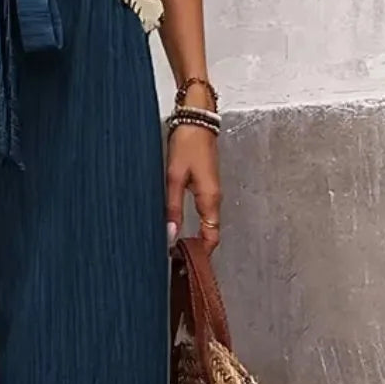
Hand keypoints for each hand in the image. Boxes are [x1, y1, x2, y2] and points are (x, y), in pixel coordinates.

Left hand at [166, 124, 221, 252]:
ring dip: (194, 236)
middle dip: (195, 248)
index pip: (211, 237)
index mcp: (210, 198)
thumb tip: (170, 233)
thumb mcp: (174, 177)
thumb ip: (172, 207)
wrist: (197, 120)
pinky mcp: (205, 185)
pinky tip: (178, 225)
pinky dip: (193, 222)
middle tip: (176, 259)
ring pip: (206, 223)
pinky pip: (203, 211)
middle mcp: (214, 198)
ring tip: (175, 246)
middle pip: (210, 233)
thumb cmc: (188, 143)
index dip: (201, 254)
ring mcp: (211, 192)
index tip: (185, 263)